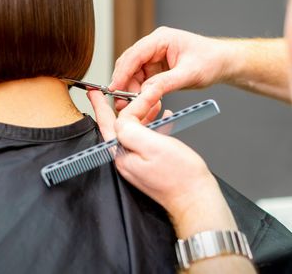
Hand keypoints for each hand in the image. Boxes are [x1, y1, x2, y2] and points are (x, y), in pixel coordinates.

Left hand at [87, 88, 237, 236]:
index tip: (95, 91)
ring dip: (143, 114)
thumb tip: (121, 119)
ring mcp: (137, 163)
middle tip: (124, 92)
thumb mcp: (153, 145)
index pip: (108, 124)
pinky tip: (165, 118)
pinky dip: (154, 125)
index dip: (102, 105)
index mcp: (122, 154)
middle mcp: (126, 159)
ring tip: (154, 101)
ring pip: (135, 130)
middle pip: (120, 126)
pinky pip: (147, 139)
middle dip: (127, 106)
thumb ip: (131, 130)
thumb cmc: (180, 176)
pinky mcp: (150, 164)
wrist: (196, 199)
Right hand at [109, 26, 232, 110]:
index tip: (114, 89)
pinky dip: (141, 92)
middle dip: (124, 84)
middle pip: (129, 64)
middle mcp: (154, 45)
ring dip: (132, 90)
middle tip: (122, 103)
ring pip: (133, 74)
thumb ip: (166, 82)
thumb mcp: (190, 74)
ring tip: (135, 106)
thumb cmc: (211, 61)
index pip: (134, 55)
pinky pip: (142, 80)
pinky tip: (146, 102)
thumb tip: (145, 91)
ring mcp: (154, 56)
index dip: (122, 73)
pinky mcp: (156, 67)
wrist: (223, 63)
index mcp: (161, 39)